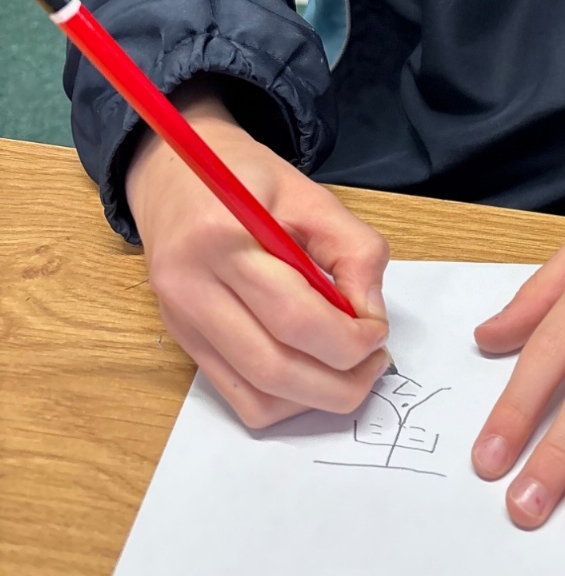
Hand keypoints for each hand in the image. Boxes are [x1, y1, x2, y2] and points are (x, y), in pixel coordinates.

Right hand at [127, 79, 392, 427]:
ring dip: (315, 399)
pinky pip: (237, 396)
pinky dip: (285, 399)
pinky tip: (312, 370)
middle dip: (340, 383)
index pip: (294, 317)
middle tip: (375, 362)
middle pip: (274, 369)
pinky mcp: (182, 340)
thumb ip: (355, 249)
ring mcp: (180, 321)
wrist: (174, 176)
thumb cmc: (246, 178)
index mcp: (223, 238)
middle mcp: (191, 288)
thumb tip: (371, 315)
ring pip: (256, 397)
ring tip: (350, 369)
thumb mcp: (311, 194)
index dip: (350, 338)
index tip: (379, 330)